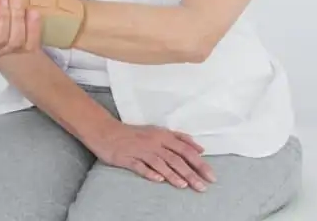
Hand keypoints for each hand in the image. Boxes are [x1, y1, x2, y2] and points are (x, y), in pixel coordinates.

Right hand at [90, 121, 215, 191]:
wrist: (105, 131)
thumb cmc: (134, 133)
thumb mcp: (158, 131)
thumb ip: (179, 139)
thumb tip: (200, 148)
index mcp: (163, 135)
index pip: (186, 150)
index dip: (199, 162)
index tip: (211, 175)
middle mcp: (154, 142)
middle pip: (176, 158)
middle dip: (191, 173)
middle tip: (203, 186)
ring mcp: (140, 150)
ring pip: (160, 163)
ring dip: (173, 174)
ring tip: (184, 185)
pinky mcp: (127, 158)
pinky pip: (140, 166)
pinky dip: (149, 173)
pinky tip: (158, 180)